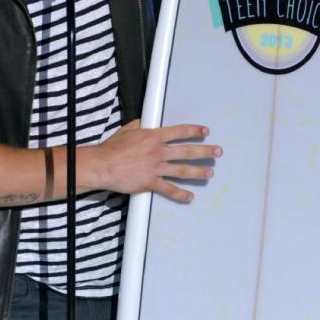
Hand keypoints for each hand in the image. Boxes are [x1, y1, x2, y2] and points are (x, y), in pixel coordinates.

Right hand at [83, 119, 221, 202]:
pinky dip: (181, 194)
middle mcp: (158, 152)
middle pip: (187, 151)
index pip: (179, 132)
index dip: (194, 131)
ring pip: (183, 170)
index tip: (205, 132)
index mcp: (154, 137)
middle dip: (205, 151)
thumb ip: (139, 126)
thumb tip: (145, 123)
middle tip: (217, 152)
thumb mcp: (127, 130)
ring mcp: (156, 168)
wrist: (102, 165)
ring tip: (209, 173)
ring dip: (199, 172)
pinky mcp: (150, 182)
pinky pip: (169, 189)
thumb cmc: (112, 148)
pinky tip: (190, 196)